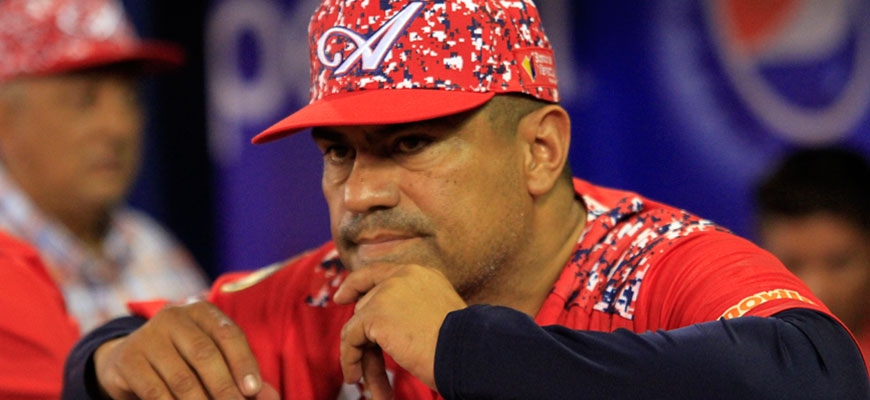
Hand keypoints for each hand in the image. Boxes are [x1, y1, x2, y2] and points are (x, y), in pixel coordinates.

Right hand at [93, 300, 278, 398]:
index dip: (243, 363)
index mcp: (201, 311)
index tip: (253, 390)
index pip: (228, 334)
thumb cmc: (184, 359)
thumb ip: (240, 373)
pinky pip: (156, 392)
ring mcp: (148, 337)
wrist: (129, 361)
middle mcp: (173, 317)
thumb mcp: (212, 359)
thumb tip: (269, 395)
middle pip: (205, 355)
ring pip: (182, 378)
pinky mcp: (128, 360)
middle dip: (225, 388)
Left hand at [333, 264, 466, 397]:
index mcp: (421, 274)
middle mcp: (402, 276)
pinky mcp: (375, 315)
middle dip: (366, 340)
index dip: (356, 284)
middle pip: (367, 305)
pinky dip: (349, 360)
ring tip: (370, 386)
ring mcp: (387, 293)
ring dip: (361, 357)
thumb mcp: (435, 315)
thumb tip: (375, 322)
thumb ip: (407, 308)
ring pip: (358, 326)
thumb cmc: (461, 344)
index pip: (378, 273)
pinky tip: (357, 378)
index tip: (341, 297)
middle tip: (366, 371)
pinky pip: (350, 339)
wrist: (468, 351)